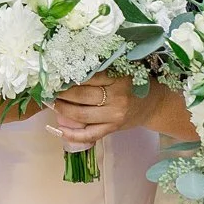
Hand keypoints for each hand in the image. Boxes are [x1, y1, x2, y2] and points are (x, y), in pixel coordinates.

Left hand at [52, 73, 170, 145]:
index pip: (89, 77)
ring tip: (53, 103)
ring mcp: (115, 116)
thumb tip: (69, 68)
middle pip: (82, 96)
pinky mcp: (113, 129)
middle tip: (49, 89)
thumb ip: (101, 71)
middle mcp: (117, 98)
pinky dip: (73, 134)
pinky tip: (60, 130)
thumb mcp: (122, 71)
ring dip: (63, 110)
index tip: (56, 74)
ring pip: (82, 115)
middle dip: (62, 94)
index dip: (70, 77)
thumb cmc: (134, 83)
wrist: (154, 104)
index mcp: (119, 78)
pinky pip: (90, 134)